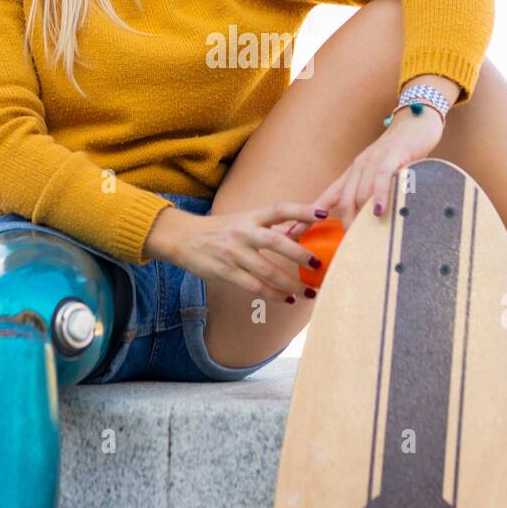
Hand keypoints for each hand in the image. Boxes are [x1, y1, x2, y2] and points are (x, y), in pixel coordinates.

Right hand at [162, 202, 330, 303]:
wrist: (182, 238)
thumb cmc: (219, 230)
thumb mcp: (242, 220)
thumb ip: (267, 227)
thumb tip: (299, 233)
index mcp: (250, 216)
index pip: (280, 209)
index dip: (302, 210)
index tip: (324, 214)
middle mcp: (243, 233)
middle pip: (277, 242)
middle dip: (300, 254)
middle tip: (319, 265)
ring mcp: (234, 253)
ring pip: (268, 270)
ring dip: (291, 283)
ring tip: (308, 292)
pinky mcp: (226, 272)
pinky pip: (254, 286)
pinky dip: (273, 294)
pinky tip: (287, 298)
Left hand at [298, 105, 443, 230]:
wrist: (415, 124)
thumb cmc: (399, 154)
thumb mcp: (379, 176)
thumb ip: (371, 196)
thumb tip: (367, 226)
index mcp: (352, 174)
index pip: (326, 198)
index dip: (307, 217)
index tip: (291, 234)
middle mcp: (358, 168)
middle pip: (343, 200)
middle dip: (342, 224)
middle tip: (348, 248)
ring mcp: (374, 161)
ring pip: (360, 192)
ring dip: (360, 216)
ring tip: (363, 238)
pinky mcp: (393, 156)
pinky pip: (382, 177)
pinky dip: (379, 195)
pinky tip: (378, 211)